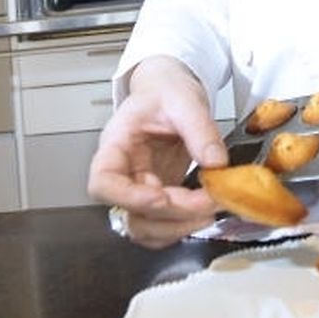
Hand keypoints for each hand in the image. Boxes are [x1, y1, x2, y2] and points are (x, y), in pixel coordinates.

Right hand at [87, 55, 227, 247]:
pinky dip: (185, 225)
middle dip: (170, 216)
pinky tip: (207, 209)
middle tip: (206, 203)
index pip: (103, 182)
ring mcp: (142, 187)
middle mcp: (124, 172)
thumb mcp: (184, 100)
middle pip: (130, 213)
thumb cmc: (165, 91)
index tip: (161, 199)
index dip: (128, 198)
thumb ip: (200, 130)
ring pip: (146, 227)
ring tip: (211, 208)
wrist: (170, 90)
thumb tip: (216, 162)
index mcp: (116, 144)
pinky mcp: (161, 194)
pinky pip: (165, 224)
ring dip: (178, 227)